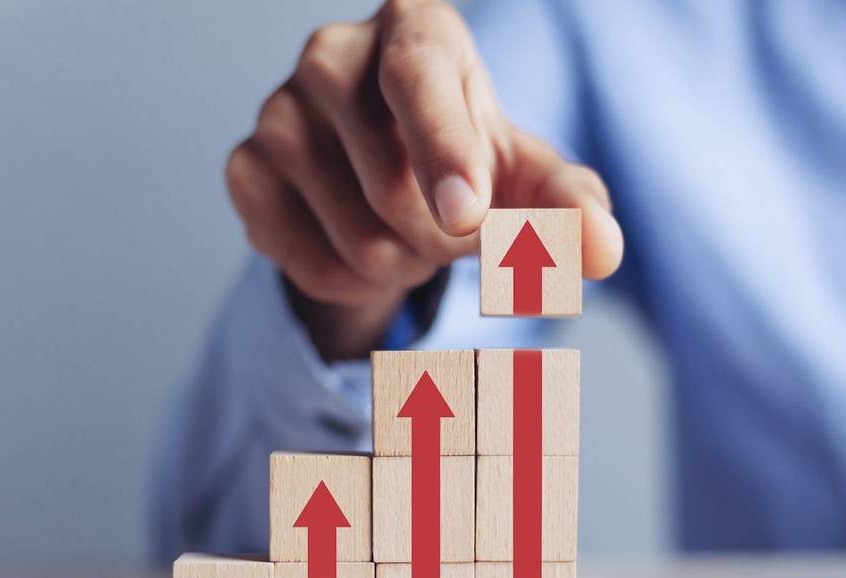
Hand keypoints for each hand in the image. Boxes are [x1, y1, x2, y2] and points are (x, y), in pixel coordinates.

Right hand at [226, 0, 623, 359]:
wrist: (385, 171)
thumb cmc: (468, 158)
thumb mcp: (530, 176)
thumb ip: (572, 206)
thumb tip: (602, 251)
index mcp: (413, 27)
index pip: (420, 79)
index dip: (445, 150)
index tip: (469, 214)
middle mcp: (331, 54)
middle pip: (395, 191)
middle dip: (446, 239)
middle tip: (455, 223)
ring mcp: (275, 112)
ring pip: (358, 241)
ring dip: (404, 262)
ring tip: (406, 225)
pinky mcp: (243, 171)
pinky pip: (310, 265)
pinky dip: (354, 283)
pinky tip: (358, 242)